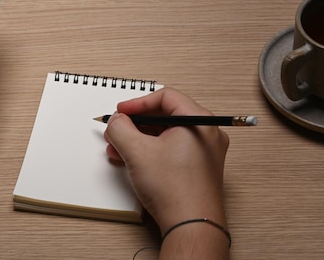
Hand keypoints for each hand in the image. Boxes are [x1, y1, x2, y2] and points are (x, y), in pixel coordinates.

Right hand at [103, 87, 229, 236]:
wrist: (191, 226)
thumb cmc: (176, 191)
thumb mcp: (137, 151)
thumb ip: (121, 128)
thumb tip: (117, 121)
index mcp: (199, 121)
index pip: (166, 97)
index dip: (138, 102)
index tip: (122, 112)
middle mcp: (206, 134)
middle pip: (165, 116)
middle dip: (135, 123)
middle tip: (118, 129)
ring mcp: (204, 152)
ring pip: (166, 134)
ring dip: (139, 139)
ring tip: (119, 148)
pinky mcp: (198, 168)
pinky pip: (171, 150)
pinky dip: (150, 151)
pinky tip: (132, 160)